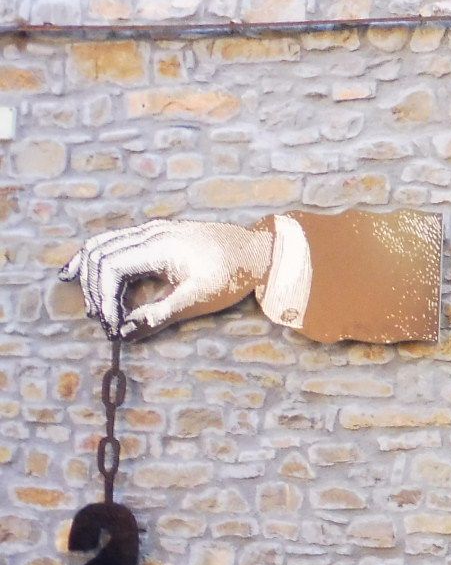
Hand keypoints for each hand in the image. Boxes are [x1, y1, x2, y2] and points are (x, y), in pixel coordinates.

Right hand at [60, 217, 272, 338]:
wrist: (260, 250)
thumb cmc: (235, 273)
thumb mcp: (201, 298)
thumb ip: (161, 315)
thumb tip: (124, 333)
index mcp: (158, 245)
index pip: (110, 268)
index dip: (104, 299)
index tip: (111, 326)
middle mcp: (149, 233)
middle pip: (100, 256)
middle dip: (95, 291)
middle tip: (105, 323)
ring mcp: (150, 231)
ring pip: (101, 247)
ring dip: (90, 276)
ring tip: (92, 307)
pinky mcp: (154, 235)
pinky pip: (112, 243)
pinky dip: (93, 259)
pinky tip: (76, 272)